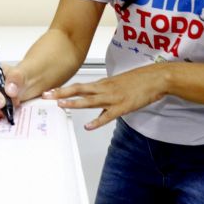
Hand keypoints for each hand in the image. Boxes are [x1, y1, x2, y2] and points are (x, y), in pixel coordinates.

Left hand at [43, 64, 168, 129]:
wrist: (156, 78)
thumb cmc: (139, 80)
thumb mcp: (118, 84)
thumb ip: (105, 91)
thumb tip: (96, 99)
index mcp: (103, 84)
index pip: (79, 86)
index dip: (64, 89)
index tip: (50, 90)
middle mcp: (105, 89)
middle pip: (79, 90)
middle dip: (62, 93)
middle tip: (47, 95)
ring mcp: (113, 98)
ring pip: (90, 101)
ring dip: (74, 103)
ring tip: (61, 105)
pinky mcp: (123, 106)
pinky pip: (108, 115)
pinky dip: (97, 121)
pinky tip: (88, 126)